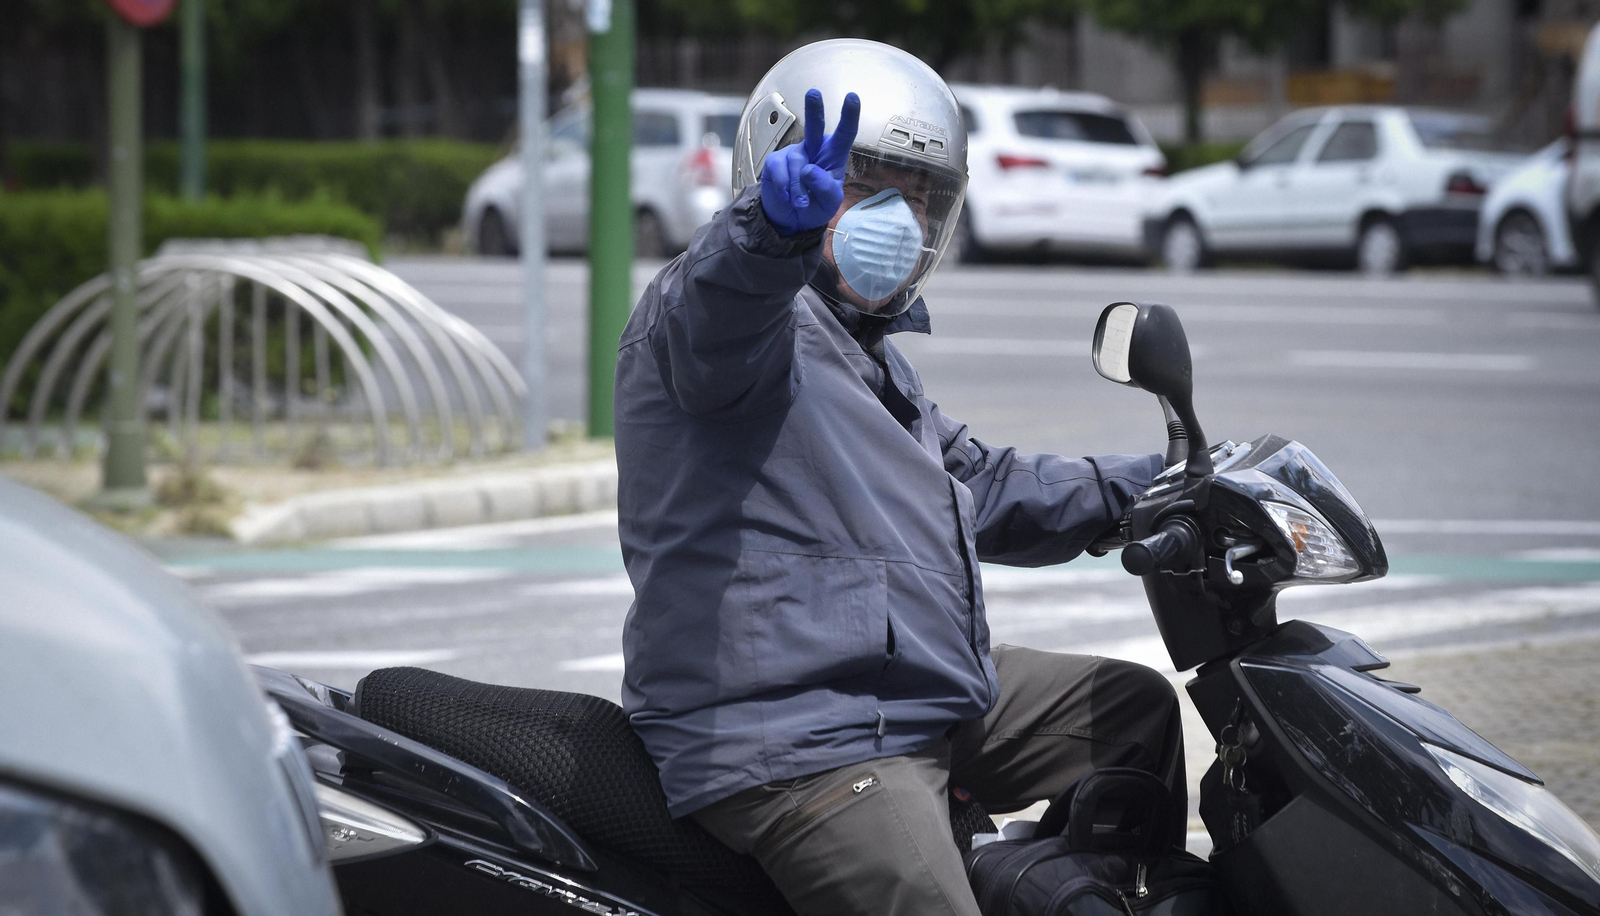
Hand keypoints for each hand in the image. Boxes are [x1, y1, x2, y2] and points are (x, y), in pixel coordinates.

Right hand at [759, 89, 860, 235]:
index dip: (849, 116)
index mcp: (833, 156)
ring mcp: (794, 153)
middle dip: (814, 110)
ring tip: (801, 202)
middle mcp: (814, 149)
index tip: (852, 97)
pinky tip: (787, 196)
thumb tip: (809, 170)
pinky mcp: (775, 162)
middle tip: (813, 93)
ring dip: (799, 187)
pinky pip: (779, 170)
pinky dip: (785, 187)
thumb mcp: (829, 203)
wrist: (791, 218)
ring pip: (797, 162)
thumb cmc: (815, 206)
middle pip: (815, 127)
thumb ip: (825, 188)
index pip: (844, 134)